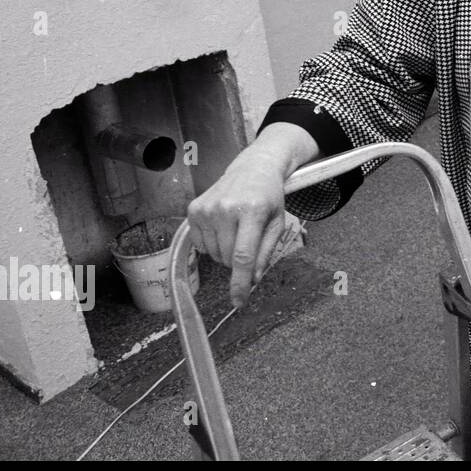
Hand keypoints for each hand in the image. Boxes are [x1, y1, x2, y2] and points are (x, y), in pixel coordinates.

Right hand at [186, 149, 290, 307]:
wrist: (253, 169)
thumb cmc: (269, 198)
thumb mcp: (277, 223)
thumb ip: (266, 252)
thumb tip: (252, 279)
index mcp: (252, 211)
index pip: (243, 256)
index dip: (240, 282)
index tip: (239, 301)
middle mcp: (225, 209)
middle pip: (228, 258)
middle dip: (239, 261)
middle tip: (249, 241)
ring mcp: (206, 209)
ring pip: (213, 254)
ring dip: (226, 252)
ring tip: (237, 230)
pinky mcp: (193, 210)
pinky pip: (201, 244)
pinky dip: (213, 243)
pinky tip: (223, 226)